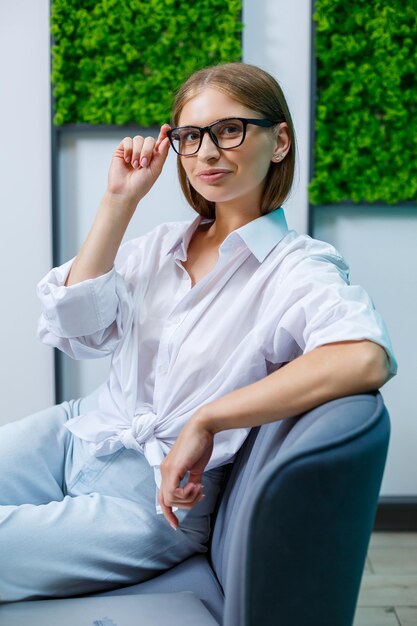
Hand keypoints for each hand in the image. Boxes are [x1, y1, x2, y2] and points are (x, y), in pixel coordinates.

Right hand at [107, 123, 170, 204]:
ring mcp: (133, 150)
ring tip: (135, 166)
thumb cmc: (141, 184)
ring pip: (138, 139)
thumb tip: (167, 139)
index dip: (163, 133)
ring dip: (138, 152)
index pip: (160, 141)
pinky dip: (128, 150)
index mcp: (154, 156)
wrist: (125, 191)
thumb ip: (162, 154)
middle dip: (147, 151)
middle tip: (143, 164)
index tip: (166, 127)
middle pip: (149, 139)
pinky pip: (127, 140)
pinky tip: (127, 160)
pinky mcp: (122, 150)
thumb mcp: (156, 169)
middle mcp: (144, 151)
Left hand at [158, 413, 213, 529]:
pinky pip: (173, 491)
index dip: (167, 513)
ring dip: (188, 499)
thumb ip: (193, 481)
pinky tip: (196, 485)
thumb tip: (193, 492)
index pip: (162, 497)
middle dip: (183, 506)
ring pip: (170, 499)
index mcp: (168, 471)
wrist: (203, 428)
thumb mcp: (196, 468)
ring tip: (199, 487)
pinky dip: (185, 494)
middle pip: (165, 502)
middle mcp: (164, 471)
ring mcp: (167, 470)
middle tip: (199, 495)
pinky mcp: (173, 468)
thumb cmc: (201, 444)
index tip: (175, 524)